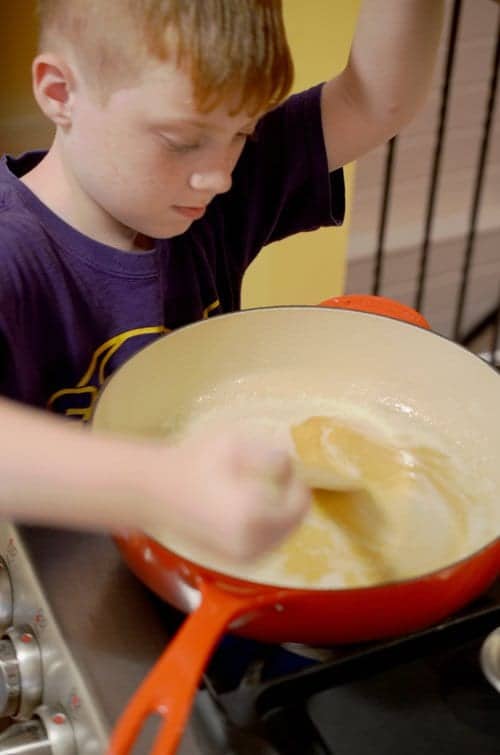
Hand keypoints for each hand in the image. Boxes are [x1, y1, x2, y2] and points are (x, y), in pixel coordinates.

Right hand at [146, 425, 310, 561]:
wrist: (153, 491)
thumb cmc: (191, 462)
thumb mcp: (234, 444)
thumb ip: (271, 454)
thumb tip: (292, 466)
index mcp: (254, 514)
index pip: (300, 503)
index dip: (297, 482)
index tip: (285, 469)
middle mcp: (252, 543)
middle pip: (295, 523)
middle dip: (290, 500)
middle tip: (276, 479)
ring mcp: (242, 557)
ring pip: (282, 537)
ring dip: (280, 516)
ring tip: (260, 491)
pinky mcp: (234, 562)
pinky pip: (266, 546)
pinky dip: (266, 529)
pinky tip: (250, 509)